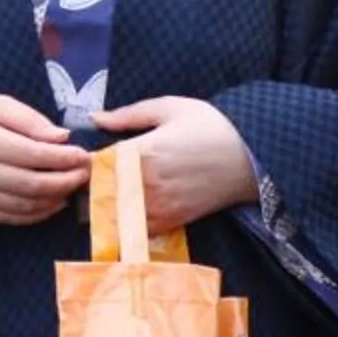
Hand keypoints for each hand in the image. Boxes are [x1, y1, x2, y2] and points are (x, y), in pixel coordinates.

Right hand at [0, 94, 87, 226]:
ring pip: (26, 205)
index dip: (66, 158)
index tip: (86, 155)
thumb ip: (27, 118)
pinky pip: (11, 217)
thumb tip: (61, 137)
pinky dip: (37, 214)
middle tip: (87, 173)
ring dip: (56, 199)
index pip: (36, 155)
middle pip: (34, 184)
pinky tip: (54, 203)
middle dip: (67, 181)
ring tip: (75, 187)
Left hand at [89, 98, 259, 229]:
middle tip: (92, 177)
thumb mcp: (171, 108)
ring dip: (105, 204)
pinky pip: (133, 228)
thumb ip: (130, 114)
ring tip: (109, 192)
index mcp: (141, 151)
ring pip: (112, 213)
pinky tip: (129, 208)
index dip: (86, 161)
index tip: (86, 158)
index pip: (95, 163)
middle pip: (98, 191)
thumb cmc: (212, 126)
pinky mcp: (169, 221)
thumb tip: (94, 118)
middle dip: (91, 184)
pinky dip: (125, 220)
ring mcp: (157, 206)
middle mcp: (145, 183)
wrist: (251, 158)